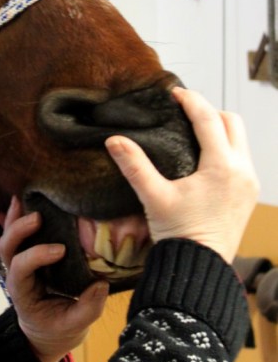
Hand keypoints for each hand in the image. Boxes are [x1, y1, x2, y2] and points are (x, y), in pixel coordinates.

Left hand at [0, 196, 108, 361]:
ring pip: (8, 239)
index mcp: (23, 292)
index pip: (21, 268)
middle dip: (19, 231)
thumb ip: (87, 308)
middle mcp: (16, 275)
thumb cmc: (58, 329)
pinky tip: (17, 201)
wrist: (45, 335)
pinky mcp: (26, 258)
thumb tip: (101, 284)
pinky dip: (13, 219)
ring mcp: (19, 265)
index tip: (61, 250)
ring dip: (13, 219)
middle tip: (37, 217)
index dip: (37, 255)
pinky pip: (16, 237)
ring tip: (21, 199)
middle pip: (7, 249)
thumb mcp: (75, 326)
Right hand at [105, 87, 258, 263]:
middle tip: (185, 111)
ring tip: (194, 132)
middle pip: (232, 122)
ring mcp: (248, 183)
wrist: (199, 267)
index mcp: (221, 167)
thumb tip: (114, 140)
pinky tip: (205, 157)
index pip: (208, 119)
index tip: (175, 93)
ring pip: (240, 140)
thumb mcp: (153, 197)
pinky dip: (226, 148)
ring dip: (220, 130)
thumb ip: (134, 166)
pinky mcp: (248, 194)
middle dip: (210, 112)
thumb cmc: (180, 234)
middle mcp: (241, 171)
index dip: (191, 101)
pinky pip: (242, 158)